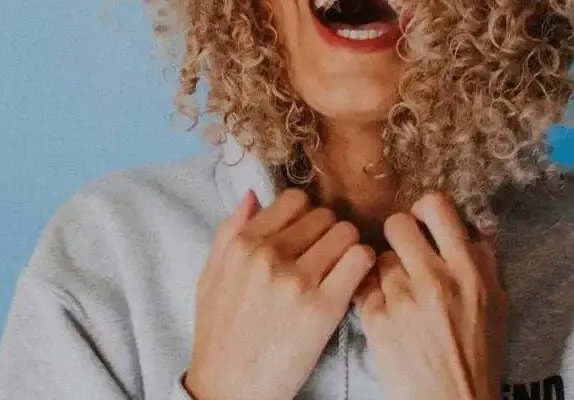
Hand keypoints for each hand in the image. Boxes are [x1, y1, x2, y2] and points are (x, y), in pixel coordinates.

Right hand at [184, 187, 376, 399]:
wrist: (228, 392)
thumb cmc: (219, 336)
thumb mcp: (210, 278)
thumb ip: (228, 232)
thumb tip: (252, 194)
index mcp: (243, 245)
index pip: (295, 200)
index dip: (306, 215)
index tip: (307, 235)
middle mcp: (270, 256)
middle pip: (324, 215)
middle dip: (328, 233)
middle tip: (325, 257)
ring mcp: (297, 281)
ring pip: (346, 233)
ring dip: (348, 248)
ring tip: (340, 269)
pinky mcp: (322, 309)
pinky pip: (359, 260)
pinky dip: (363, 265)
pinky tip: (353, 281)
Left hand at [352, 192, 508, 399]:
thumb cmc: (479, 359)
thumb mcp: (496, 305)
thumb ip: (483, 261)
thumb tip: (472, 225)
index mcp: (468, 271)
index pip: (437, 207)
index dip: (424, 209)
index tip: (423, 222)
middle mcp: (435, 280)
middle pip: (397, 224)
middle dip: (398, 236)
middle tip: (404, 253)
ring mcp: (403, 300)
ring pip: (378, 258)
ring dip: (386, 272)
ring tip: (399, 295)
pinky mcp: (376, 321)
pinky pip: (364, 287)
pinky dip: (372, 297)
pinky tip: (386, 313)